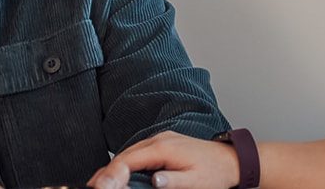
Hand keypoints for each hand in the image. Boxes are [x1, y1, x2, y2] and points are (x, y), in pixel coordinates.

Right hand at [86, 131, 238, 188]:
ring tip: (101, 183)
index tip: (101, 185)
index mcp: (164, 147)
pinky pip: (138, 154)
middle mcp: (159, 139)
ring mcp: (160, 140)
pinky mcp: (162, 145)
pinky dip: (126, 164)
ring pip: (129, 153)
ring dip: (115, 168)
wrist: (231, 160)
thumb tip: (154, 181)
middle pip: (125, 155)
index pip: (130, 159)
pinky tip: (119, 175)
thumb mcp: (195, 182)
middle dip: (108, 171)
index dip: (113, 173)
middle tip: (93, 186)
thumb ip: (173, 181)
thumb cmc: (215, 172)